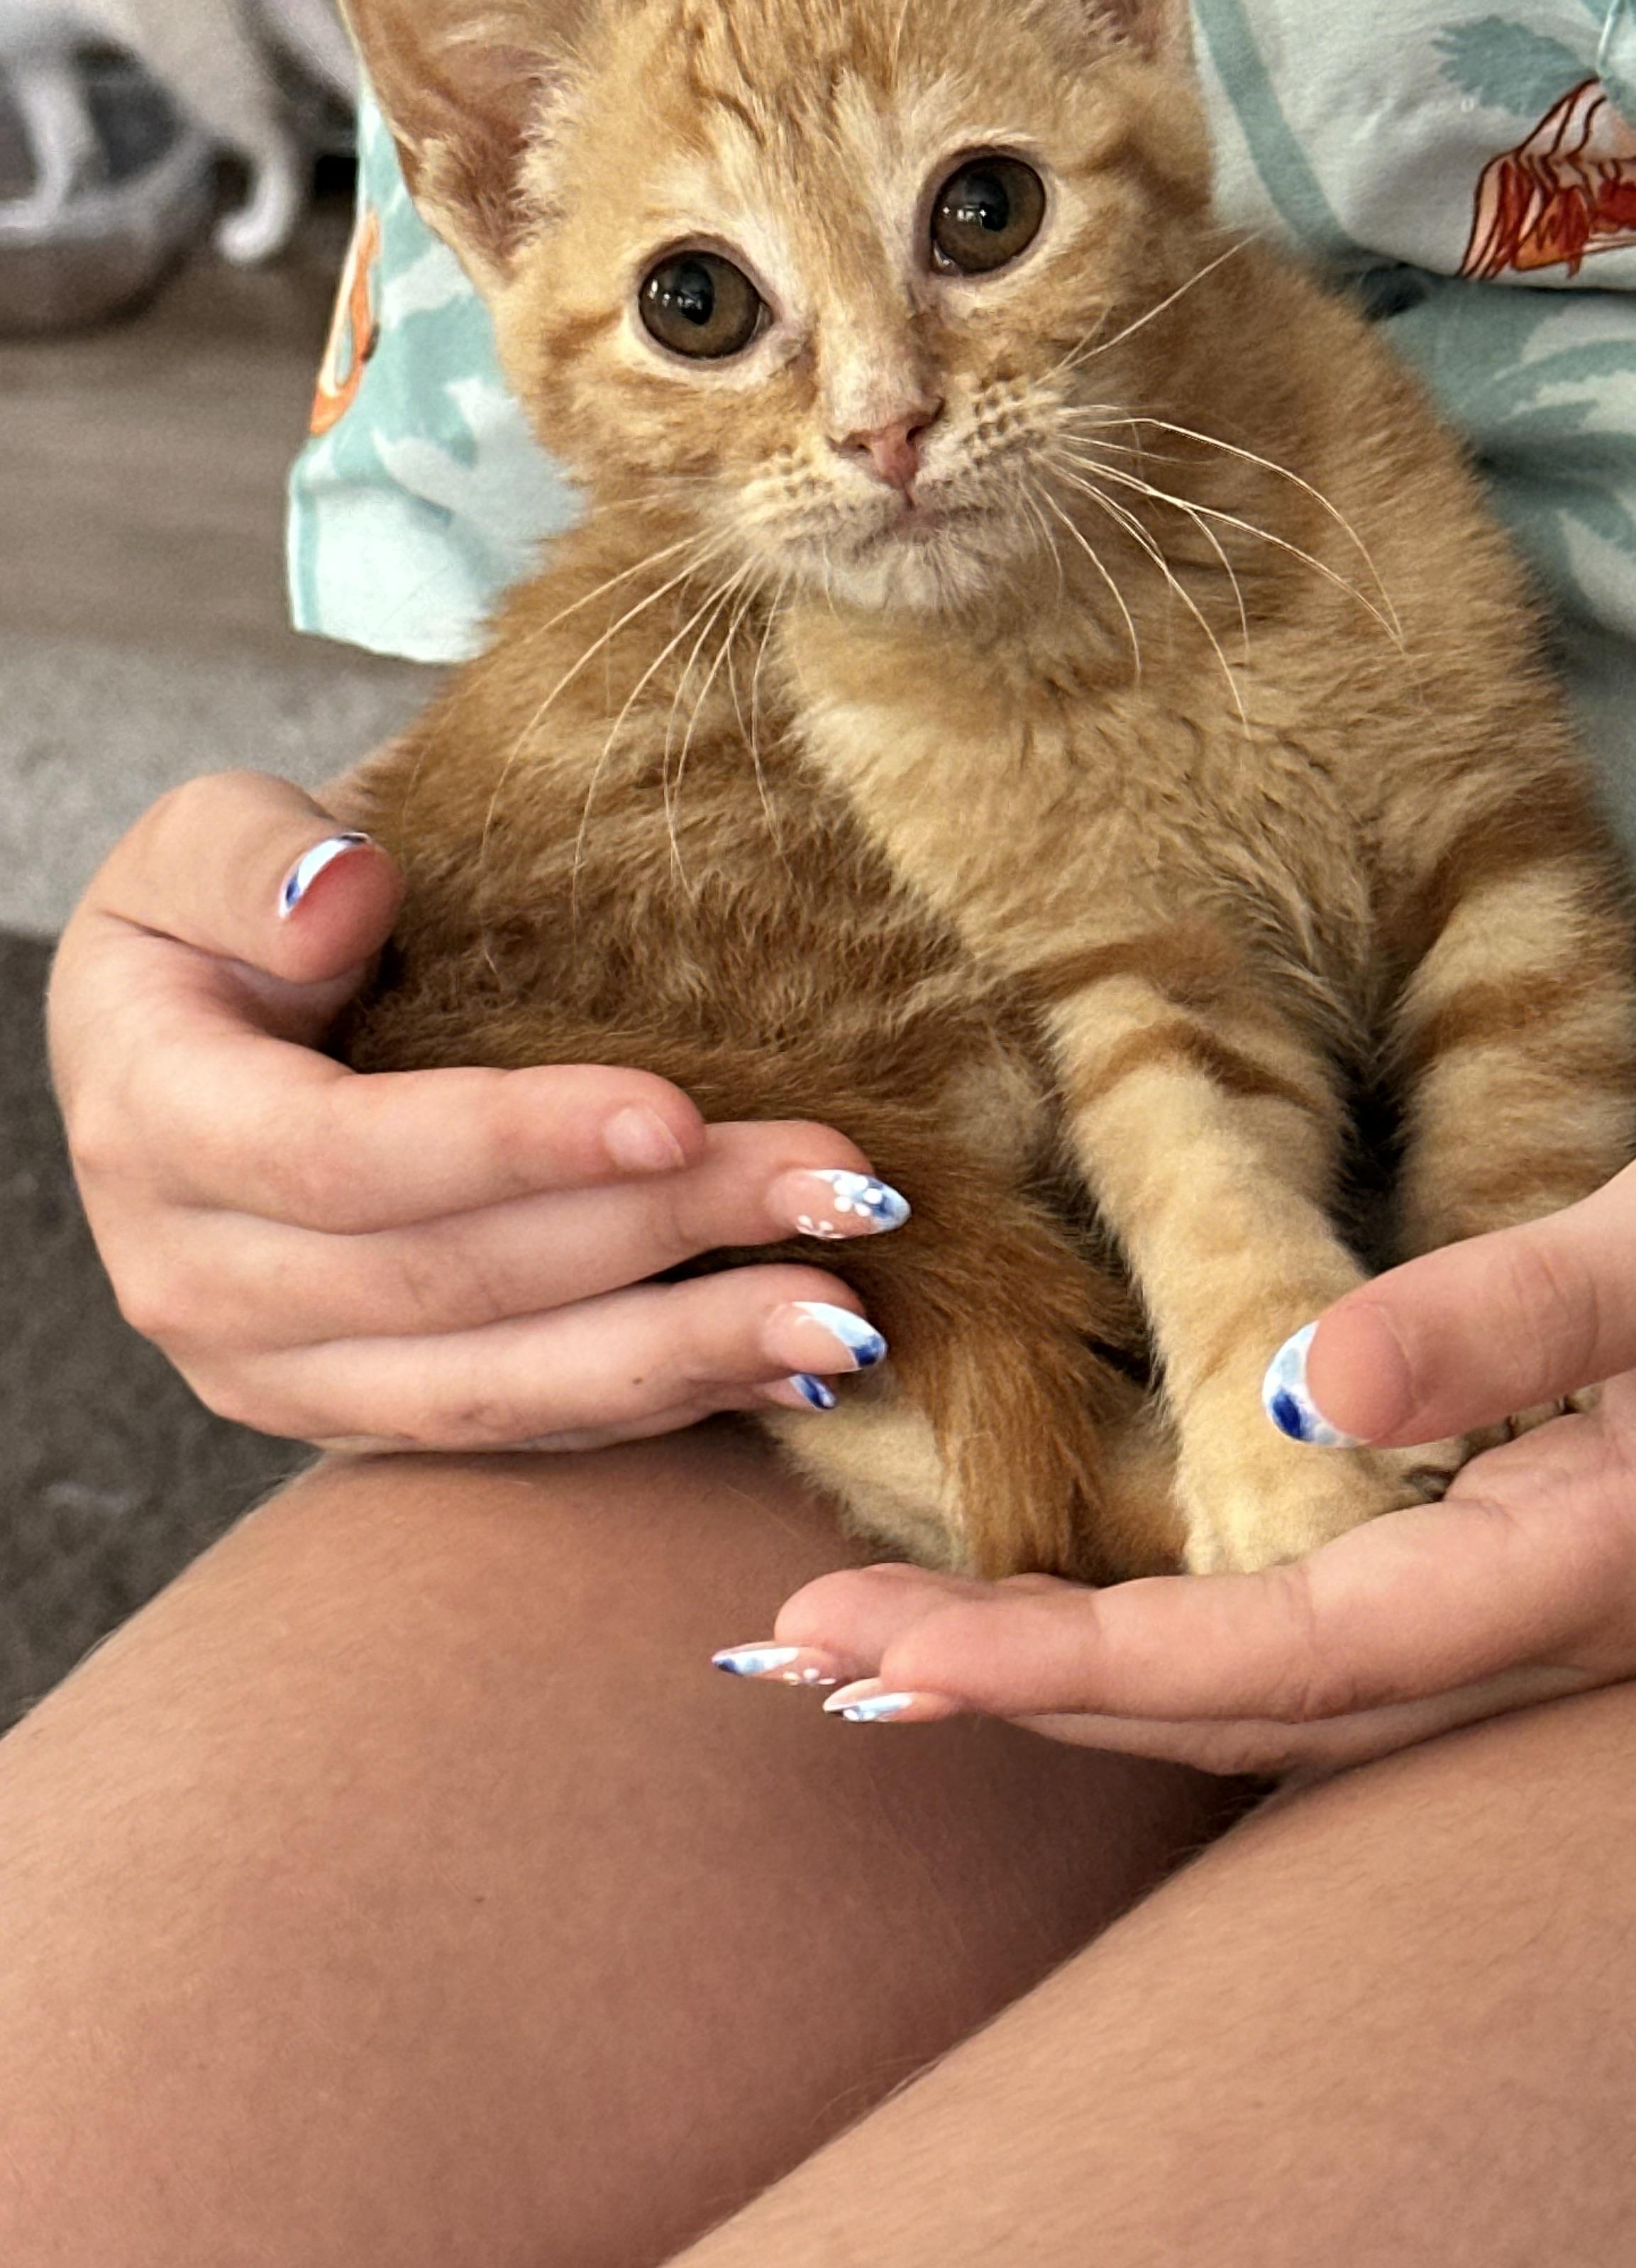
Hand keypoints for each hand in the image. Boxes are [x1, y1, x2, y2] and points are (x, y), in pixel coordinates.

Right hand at [48, 771, 906, 1452]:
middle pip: (456, 1281)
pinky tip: (794, 1368)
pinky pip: (527, 1426)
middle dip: (665, 1236)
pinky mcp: (363, 1413)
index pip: (343, 1157)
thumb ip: (255, 858)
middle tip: (845, 1189)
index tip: (678, 1113)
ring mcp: (281, 1372)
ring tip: (851, 1319)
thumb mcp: (206, 841)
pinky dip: (668, 1401)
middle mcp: (200, 1280)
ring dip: (691, 1352)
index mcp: (153, 1123)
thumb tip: (346, 889)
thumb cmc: (234, 914)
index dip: (514, 1141)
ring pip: (502, 1388)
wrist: (209, 1030)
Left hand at [757, 1026, 1635, 1769]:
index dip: (1067, 1663)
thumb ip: (1530, 1308)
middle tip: (804, 1663)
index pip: (1280, 1651)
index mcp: (1598, 1557)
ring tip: (896, 1657)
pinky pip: (1334, 1620)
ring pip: (1283, 1684)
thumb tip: (1313, 1387)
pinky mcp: (1555, 1530)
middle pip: (1251, 1706)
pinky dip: (1185, 1624)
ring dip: (1086, 1676)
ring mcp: (1562, 1589)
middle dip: (1026, 1694)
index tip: (877, 1648)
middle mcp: (1563, 1612)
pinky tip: (1098, 1604)